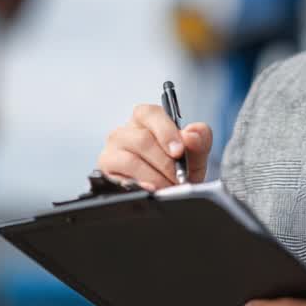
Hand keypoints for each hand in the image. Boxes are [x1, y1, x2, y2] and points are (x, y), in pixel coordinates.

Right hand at [96, 104, 212, 188]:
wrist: (169, 192)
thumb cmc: (178, 167)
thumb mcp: (195, 154)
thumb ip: (198, 140)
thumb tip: (192, 134)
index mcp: (146, 119)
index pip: (150, 114)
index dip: (166, 132)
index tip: (179, 152)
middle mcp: (125, 132)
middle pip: (142, 140)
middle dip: (165, 163)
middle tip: (179, 178)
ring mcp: (112, 152)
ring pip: (131, 161)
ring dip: (155, 178)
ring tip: (168, 187)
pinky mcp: (106, 173)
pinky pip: (120, 179)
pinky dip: (140, 186)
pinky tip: (151, 190)